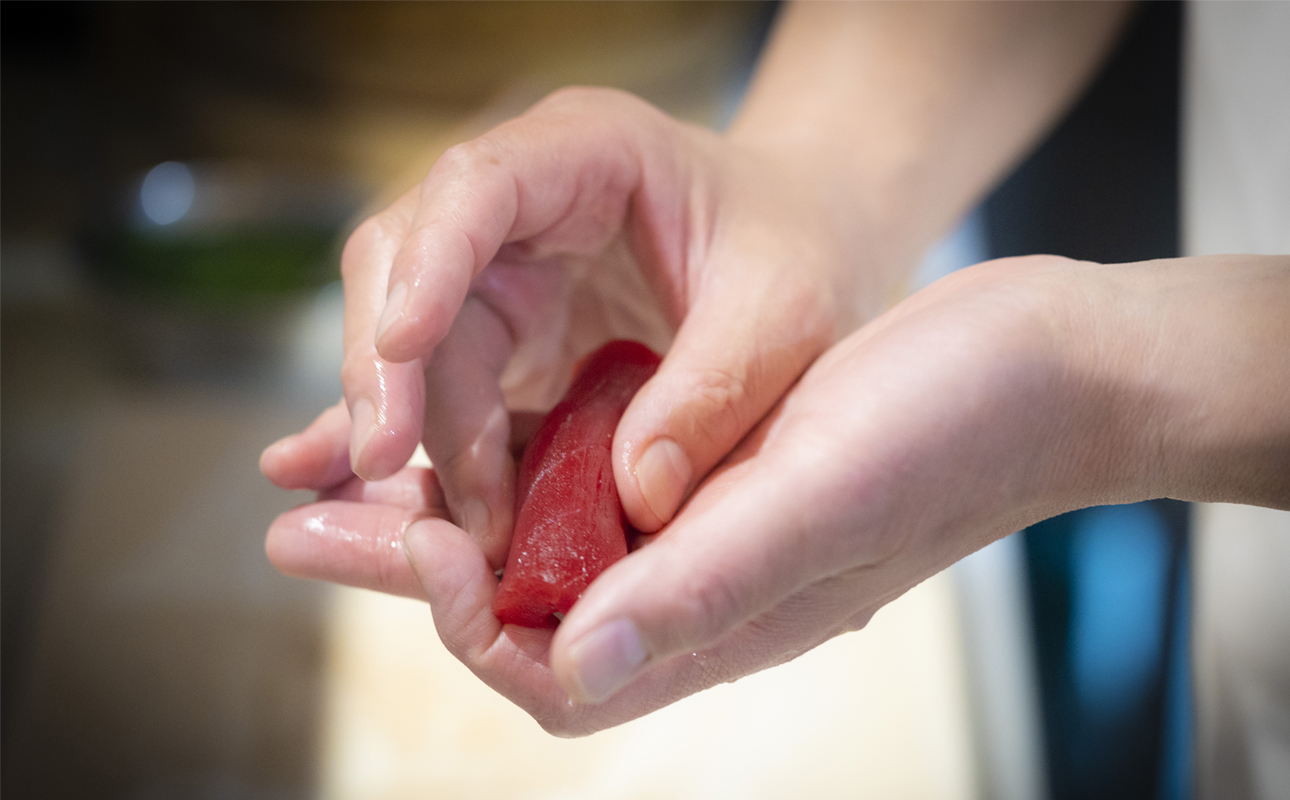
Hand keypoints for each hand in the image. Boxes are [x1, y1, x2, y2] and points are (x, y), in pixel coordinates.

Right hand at [263, 86, 887, 568]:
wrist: (806, 245)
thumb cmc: (801, 250)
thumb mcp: (787, 312)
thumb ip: (716, 390)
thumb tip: (633, 497)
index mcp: (586, 153)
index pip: (475, 187)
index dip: (426, 264)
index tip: (397, 347)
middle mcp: (521, 208)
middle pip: (408, 269)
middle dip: (390, 371)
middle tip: (385, 464)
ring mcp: (503, 275)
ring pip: (413, 346)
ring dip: (411, 434)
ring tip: (430, 523)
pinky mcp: (506, 343)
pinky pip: (445, 397)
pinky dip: (427, 454)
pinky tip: (392, 501)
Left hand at [268, 255, 1122, 731]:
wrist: (1039, 369)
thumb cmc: (951, 428)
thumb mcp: (820, 496)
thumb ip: (703, 583)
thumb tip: (574, 659)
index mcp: (724, 619)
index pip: (554, 664)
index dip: (460, 614)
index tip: (408, 536)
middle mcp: (707, 593)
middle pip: (526, 611)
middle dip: (410, 570)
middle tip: (304, 525)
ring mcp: (711, 536)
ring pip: (547, 551)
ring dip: (449, 517)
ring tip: (353, 477)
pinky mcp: (717, 475)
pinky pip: (590, 490)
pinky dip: (518, 466)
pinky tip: (474, 426)